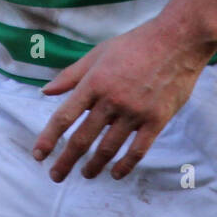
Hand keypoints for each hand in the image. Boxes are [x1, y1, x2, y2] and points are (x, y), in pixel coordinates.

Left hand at [31, 19, 208, 181]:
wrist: (177, 41)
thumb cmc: (135, 44)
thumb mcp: (99, 53)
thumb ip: (72, 75)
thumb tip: (46, 92)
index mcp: (94, 82)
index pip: (65, 116)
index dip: (49, 138)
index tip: (38, 154)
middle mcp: (112, 100)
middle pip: (83, 138)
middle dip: (66, 160)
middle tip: (55, 175)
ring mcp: (135, 112)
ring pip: (108, 148)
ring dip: (94, 166)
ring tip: (86, 174)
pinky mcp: (156, 120)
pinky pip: (138, 150)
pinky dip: (125, 165)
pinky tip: (115, 173)